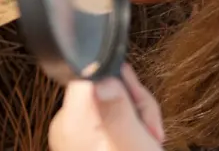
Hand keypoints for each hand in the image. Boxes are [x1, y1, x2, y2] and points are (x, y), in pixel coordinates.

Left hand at [49, 64, 163, 150]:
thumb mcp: (133, 143)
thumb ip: (118, 108)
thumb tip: (102, 77)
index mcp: (72, 121)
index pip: (85, 75)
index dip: (114, 77)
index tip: (133, 92)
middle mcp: (67, 125)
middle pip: (103, 88)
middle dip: (134, 103)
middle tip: (151, 128)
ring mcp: (76, 134)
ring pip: (112, 103)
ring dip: (138, 118)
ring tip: (150, 139)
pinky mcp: (86, 141)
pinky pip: (109, 120)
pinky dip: (129, 129)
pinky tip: (142, 142)